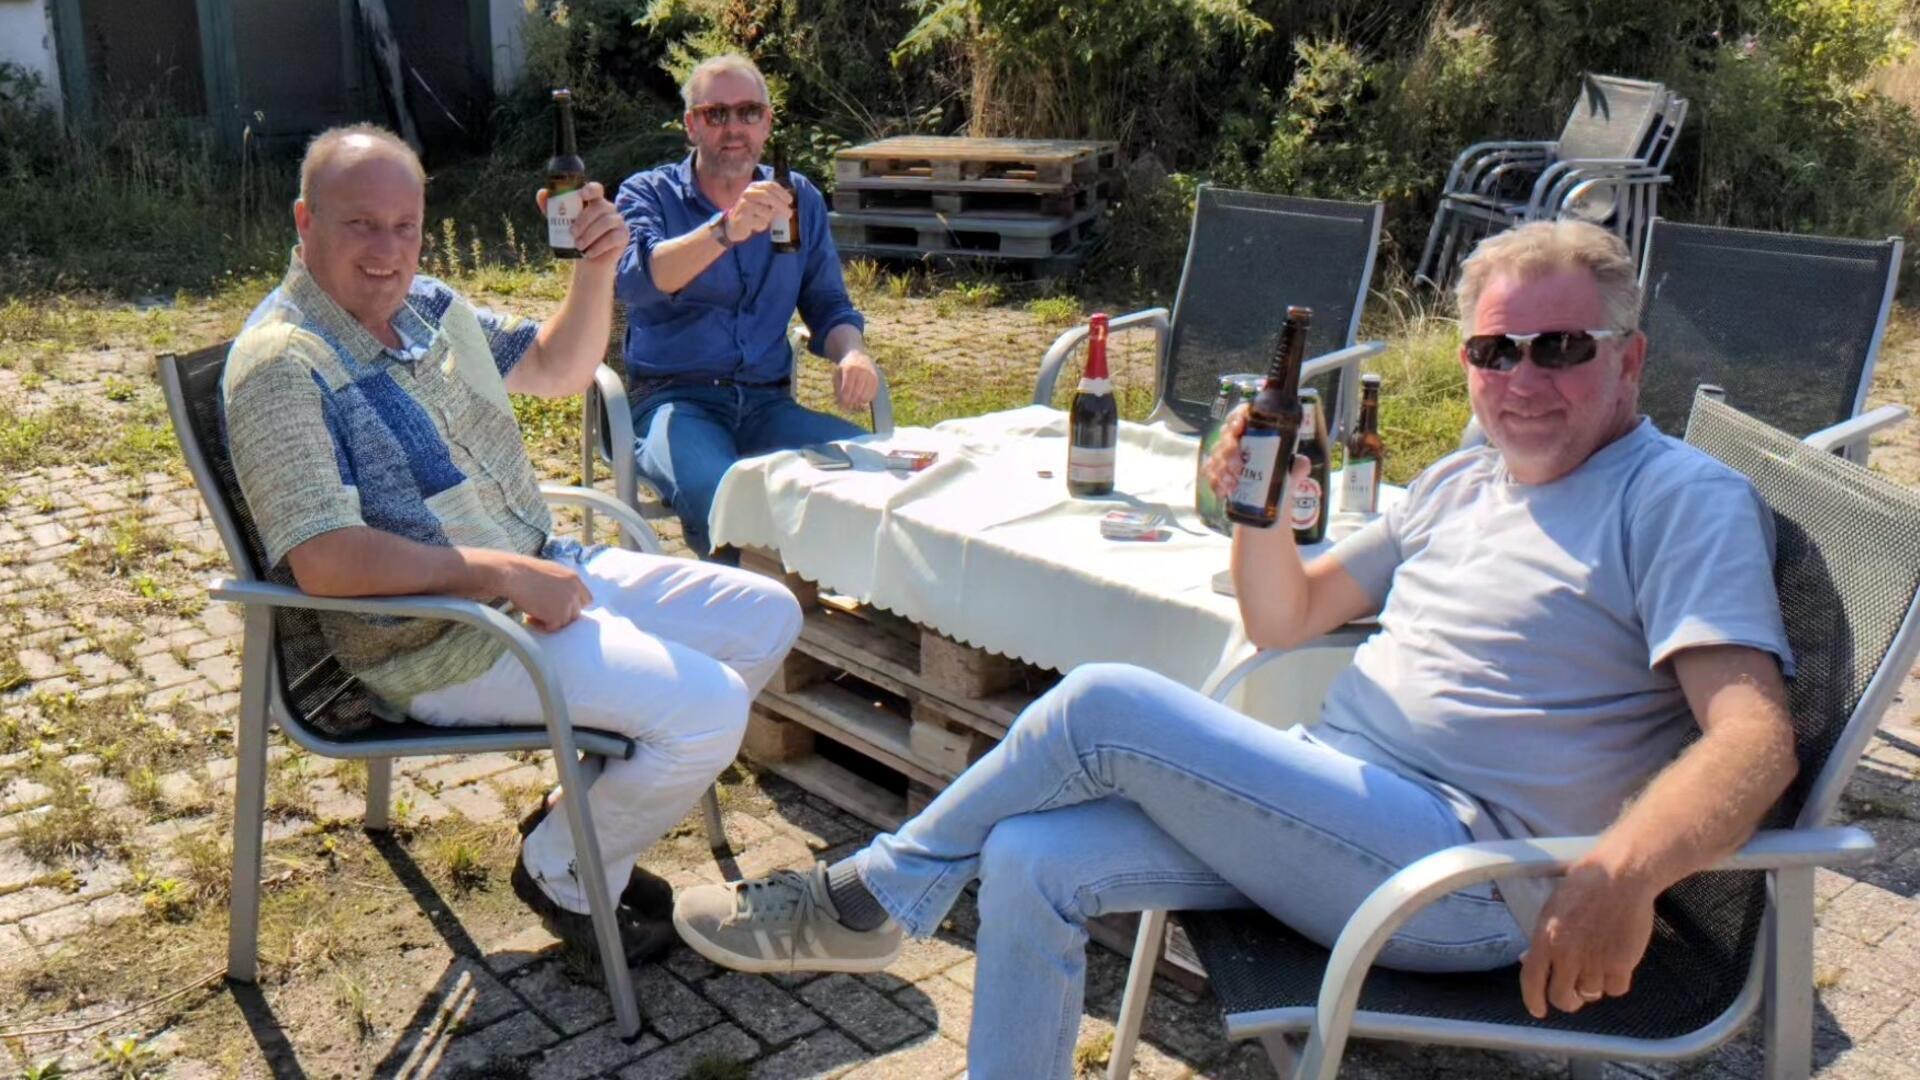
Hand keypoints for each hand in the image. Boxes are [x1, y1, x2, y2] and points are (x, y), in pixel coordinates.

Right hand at [493, 553, 592, 632]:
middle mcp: (574, 592)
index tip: (561, 608)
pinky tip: (528, 618)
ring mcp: (567, 604)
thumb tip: (563, 598)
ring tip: (532, 614)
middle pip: (576, 613)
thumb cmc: (525, 572)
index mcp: (574, 579)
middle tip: (543, 612)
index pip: (586, 599)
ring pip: (564, 622)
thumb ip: (563, 584)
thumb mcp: (551, 572)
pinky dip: (540, 626)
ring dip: (550, 621)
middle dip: (561, 614)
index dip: (573, 606)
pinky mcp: (557, 616)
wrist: (514, 574)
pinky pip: (553, 628)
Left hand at [535, 182, 629, 264]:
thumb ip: (551, 208)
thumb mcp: (560, 223)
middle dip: (584, 220)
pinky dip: (599, 246)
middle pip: (600, 206)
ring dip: (590, 234)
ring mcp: (618, 221)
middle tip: (571, 233)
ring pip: (607, 222)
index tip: (581, 195)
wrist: (588, 262)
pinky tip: (589, 253)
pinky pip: (613, 237)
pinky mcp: (623, 235)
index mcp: (594, 201)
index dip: (590, 189)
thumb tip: (542, 193)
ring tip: (578, 246)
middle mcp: (608, 208)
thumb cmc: (575, 239)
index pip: (596, 189)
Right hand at [725, 181, 793, 242]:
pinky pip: (760, 222)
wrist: (733, 225)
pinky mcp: (743, 217)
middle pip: (768, 196)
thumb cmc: (751, 214)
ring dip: (769, 218)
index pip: (770, 185)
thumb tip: (788, 202)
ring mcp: (744, 204)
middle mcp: (748, 193)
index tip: (790, 201)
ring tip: (765, 220)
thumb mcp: (762, 203)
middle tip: (789, 213)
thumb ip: (773, 200)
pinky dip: (762, 225)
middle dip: (781, 205)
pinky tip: (755, 225)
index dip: (782, 193)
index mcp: (754, 187)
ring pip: (766, 211)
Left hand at [834, 350, 879, 410]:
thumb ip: (838, 391)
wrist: (858, 357)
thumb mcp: (837, 376)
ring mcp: (871, 375)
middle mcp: (862, 371)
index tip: (842, 406)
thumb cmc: (845, 370)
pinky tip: (860, 397)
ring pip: (865, 396)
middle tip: (847, 405)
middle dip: (851, 402)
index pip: (847, 388)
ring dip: (858, 402)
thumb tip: (843, 407)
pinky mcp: (876, 380)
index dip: (844, 399)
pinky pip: (872, 396)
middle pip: (857, 393)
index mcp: (850, 369)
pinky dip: (866, 399)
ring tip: (853, 400)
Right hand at [1204, 405, 1307, 501]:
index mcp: (1254, 432)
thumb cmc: (1280, 479)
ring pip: (1216, 457)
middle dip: (1229, 451)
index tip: (1239, 427)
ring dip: (1222, 470)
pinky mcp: (1218, 477)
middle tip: (1238, 467)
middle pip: (1226, 437)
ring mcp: (1225, 459)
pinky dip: (1217, 485)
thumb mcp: (1291, 474)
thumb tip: (1301, 463)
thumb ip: (1297, 468)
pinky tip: (1224, 493)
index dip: (1236, 417)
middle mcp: (1237, 442)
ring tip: (1233, 484)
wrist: (1271, 506)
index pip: (1241, 416)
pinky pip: (1211, 477)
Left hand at [1518, 861, 1657, 1017]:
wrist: (1620, 876)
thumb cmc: (1585, 886)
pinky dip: (1616, 982)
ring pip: (1591, 994)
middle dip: (1567, 1000)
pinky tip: (1616, 965)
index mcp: (1545, 938)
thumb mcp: (1552, 909)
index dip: (1533, 1000)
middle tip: (1573, 993)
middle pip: (1562, 997)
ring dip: (1593, 987)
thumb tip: (1529, 961)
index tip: (1538, 1011)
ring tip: (1598, 966)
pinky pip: (1616, 989)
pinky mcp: (1622, 963)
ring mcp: (1595, 961)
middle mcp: (1567, 954)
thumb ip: (1541, 939)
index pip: (1532, 981)